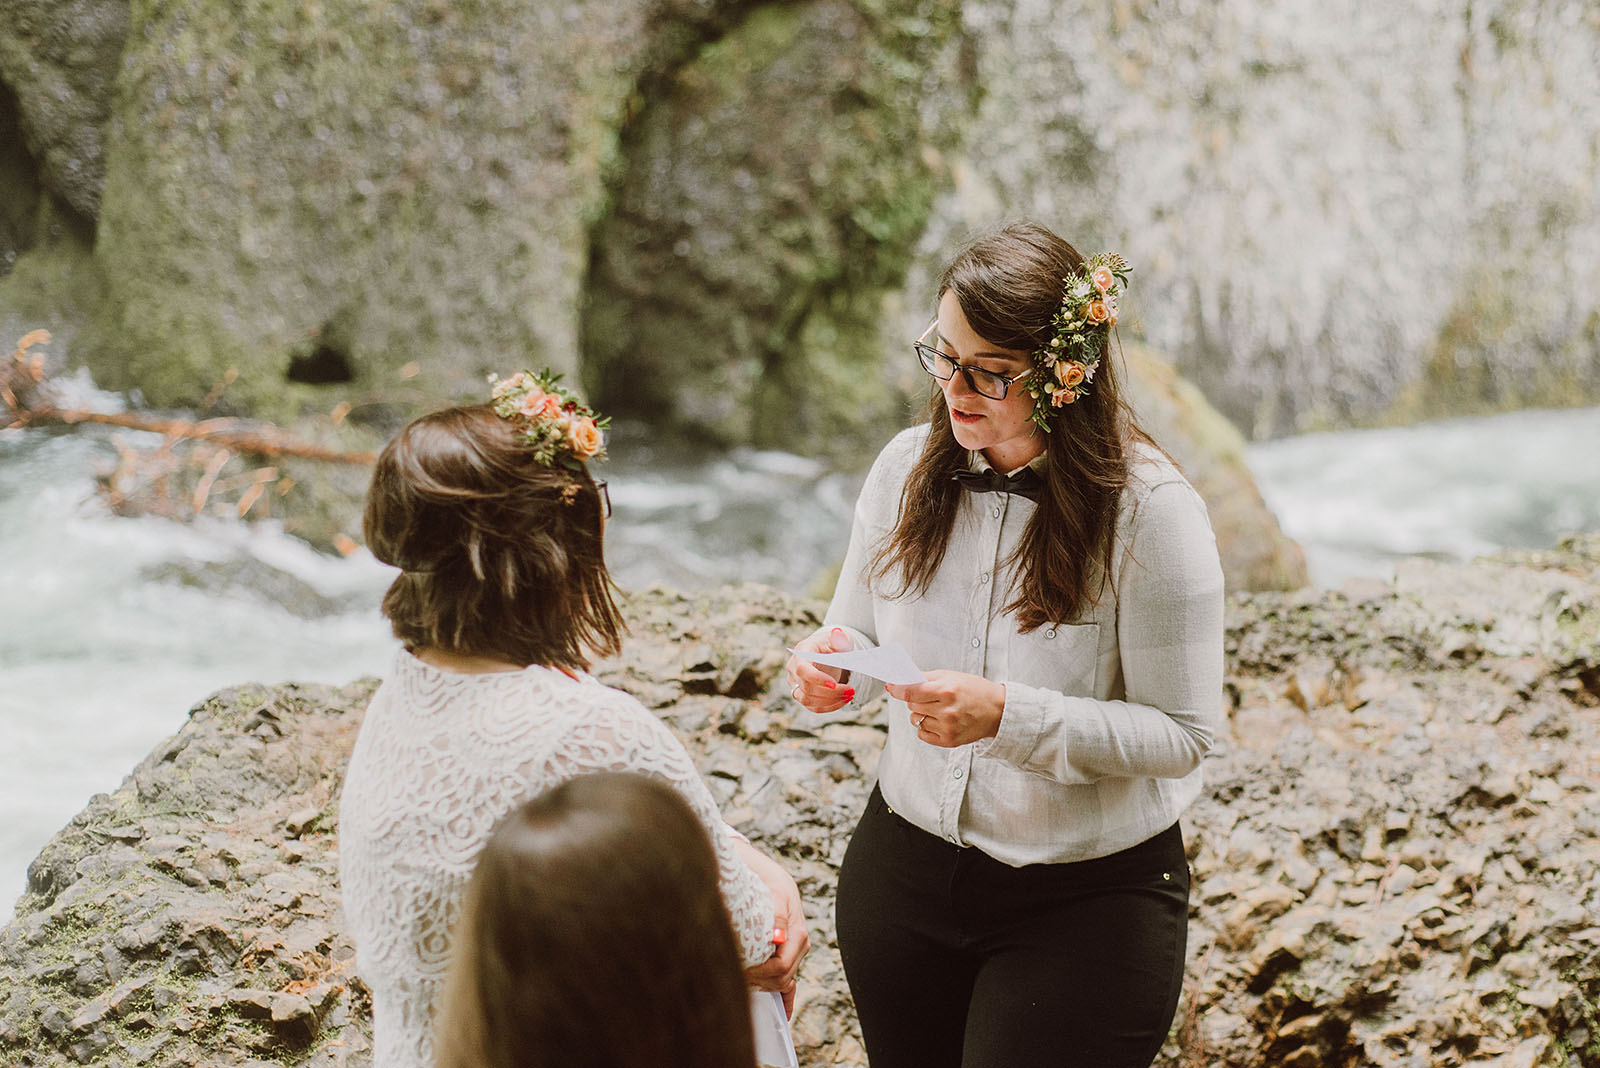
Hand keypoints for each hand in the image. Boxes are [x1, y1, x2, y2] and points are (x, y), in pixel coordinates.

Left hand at [736, 841, 810, 1016]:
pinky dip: (787, 998)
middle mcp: (799, 946)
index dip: (760, 973)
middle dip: (759, 981)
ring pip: (783, 981)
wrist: (772, 877)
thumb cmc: (770, 883)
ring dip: (764, 985)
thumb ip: (778, 917)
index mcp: (797, 934)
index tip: (740, 969)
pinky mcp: (790, 954)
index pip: (781, 967)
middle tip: (735, 975)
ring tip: (741, 980)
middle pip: (782, 978)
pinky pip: (792, 982)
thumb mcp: (775, 893)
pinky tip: (784, 1013)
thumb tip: (779, 938)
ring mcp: (795, 952)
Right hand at [783, 626, 856, 713]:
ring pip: (807, 700)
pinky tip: (843, 701)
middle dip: (830, 692)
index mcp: (801, 653)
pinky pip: (813, 707)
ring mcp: (796, 684)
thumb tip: (838, 634)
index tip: (834, 684)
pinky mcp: (803, 695)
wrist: (828, 653)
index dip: (816, 678)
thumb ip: (839, 637)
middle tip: (850, 690)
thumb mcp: (839, 638)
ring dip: (830, 701)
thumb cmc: (833, 644)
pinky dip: (829, 706)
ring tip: (849, 695)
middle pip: (806, 687)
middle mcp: (793, 670)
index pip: (802, 669)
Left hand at [885, 670, 1005, 747]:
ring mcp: (948, 728)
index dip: (898, 689)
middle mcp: (947, 711)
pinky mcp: (949, 741)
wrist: (998, 711)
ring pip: (915, 719)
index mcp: (947, 691)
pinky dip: (925, 727)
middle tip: (929, 696)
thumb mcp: (952, 676)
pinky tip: (939, 720)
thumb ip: (926, 678)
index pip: (912, 692)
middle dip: (915, 699)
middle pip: (912, 705)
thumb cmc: (974, 690)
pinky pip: (922, 734)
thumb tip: (901, 680)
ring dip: (921, 713)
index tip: (891, 686)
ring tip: (938, 709)